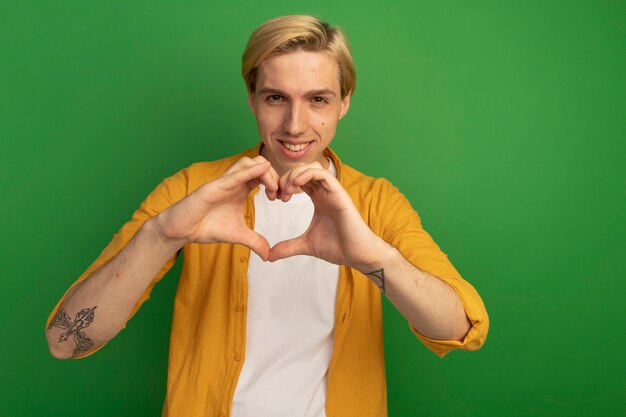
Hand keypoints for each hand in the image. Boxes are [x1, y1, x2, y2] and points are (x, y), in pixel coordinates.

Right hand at [155, 156, 278, 259]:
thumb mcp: (238, 235)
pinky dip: (250, 170)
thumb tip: (269, 255)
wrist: (183, 230)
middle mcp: (234, 181)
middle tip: (281, 195)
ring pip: (248, 162)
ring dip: (265, 172)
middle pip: (260, 165)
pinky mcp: (214, 186)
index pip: (264, 176)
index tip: (284, 199)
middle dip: (275, 176)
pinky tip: (264, 169)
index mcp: (241, 188)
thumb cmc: (207, 227)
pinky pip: (235, 174)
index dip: (278, 183)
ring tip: (273, 190)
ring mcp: (224, 181)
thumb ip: (255, 242)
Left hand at [268, 162, 389, 269]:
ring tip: (286, 189)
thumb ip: (288, 247)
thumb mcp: (306, 245)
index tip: (274, 198)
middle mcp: (325, 191)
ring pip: (312, 167)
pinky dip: (307, 174)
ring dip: (295, 174)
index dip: (283, 183)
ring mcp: (332, 191)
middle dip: (286, 177)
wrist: (357, 254)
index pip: (298, 179)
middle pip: (302, 169)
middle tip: (277, 194)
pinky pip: (323, 174)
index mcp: (318, 198)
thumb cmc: (337, 247)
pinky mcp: (339, 194)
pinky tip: (296, 185)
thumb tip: (269, 256)